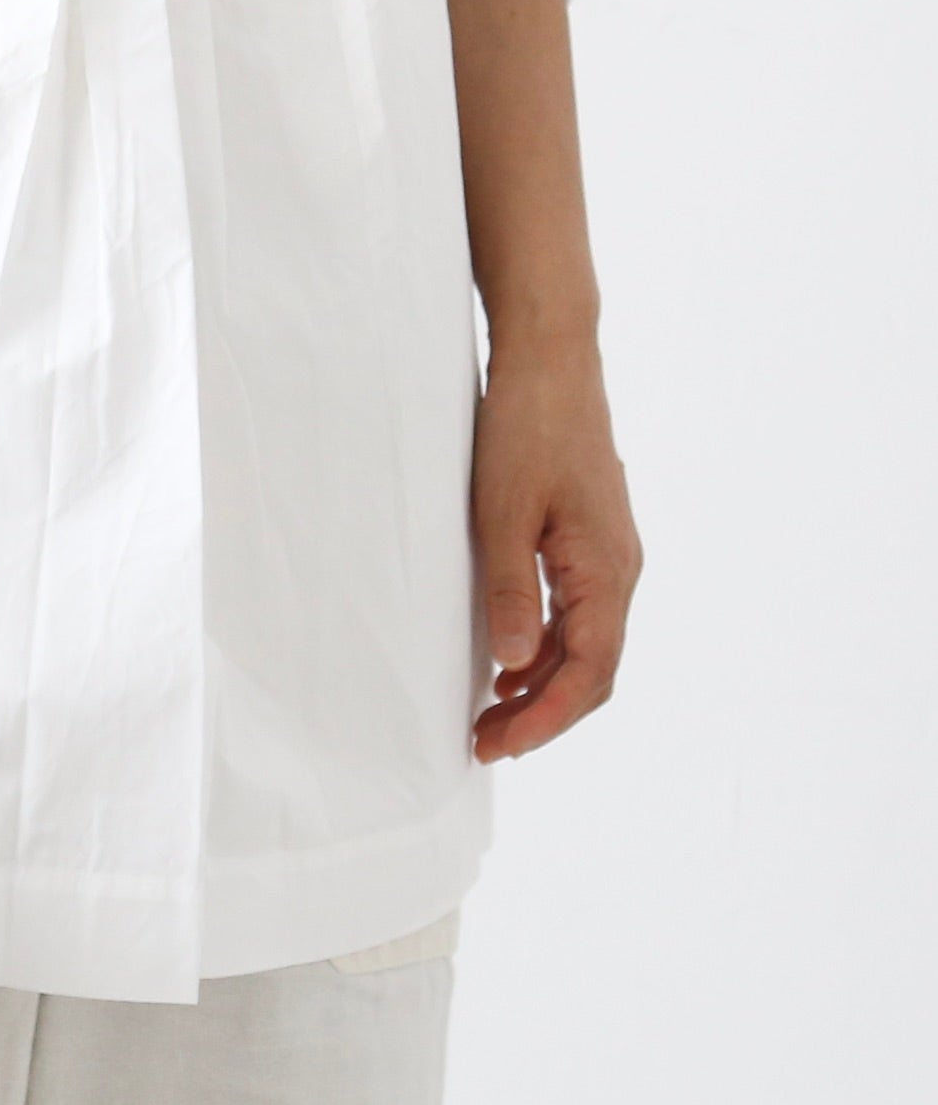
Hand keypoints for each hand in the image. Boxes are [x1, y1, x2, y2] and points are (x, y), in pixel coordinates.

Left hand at [470, 337, 642, 761]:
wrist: (552, 359)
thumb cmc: (525, 428)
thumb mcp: (502, 513)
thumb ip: (510, 592)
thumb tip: (514, 666)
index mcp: (606, 570)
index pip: (590, 672)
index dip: (546, 719)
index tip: (498, 745)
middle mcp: (621, 570)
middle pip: (594, 669)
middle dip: (543, 714)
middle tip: (484, 742)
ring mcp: (610, 555)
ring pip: (587, 644)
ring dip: (543, 684)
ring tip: (489, 713)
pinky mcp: (592, 540)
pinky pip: (579, 614)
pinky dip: (547, 647)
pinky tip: (508, 660)